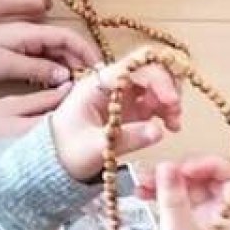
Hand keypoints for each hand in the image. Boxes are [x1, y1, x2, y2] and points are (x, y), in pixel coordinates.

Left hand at [0, 23, 102, 85]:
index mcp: (30, 31)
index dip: (88, 52)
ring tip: (78, 88)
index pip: (69, 36)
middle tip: (91, 85)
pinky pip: (41, 58)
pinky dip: (52, 69)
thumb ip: (38, 68)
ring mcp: (22, 42)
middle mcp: (30, 33)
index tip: (100, 70)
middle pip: (65, 44)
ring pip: (54, 52)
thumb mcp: (5, 65)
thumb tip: (66, 75)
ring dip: (68, 67)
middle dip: (81, 61)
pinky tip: (55, 84)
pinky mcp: (13, 51)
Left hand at [49, 49, 181, 181]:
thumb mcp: (94, 148)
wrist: (54, 161)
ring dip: (170, 98)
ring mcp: (123, 93)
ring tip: (173, 123)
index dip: (158, 79)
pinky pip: (156, 100)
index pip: (135, 67)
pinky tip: (170, 125)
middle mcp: (113, 82)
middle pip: (150, 69)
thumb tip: (159, 132)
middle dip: (168, 87)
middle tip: (175, 112)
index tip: (171, 102)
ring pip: (157, 82)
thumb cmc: (66, 151)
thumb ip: (127, 139)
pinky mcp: (131, 108)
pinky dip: (167, 109)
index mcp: (99, 83)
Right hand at [140, 156, 229, 229]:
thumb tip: (167, 166)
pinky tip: (144, 192)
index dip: (210, 165)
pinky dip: (163, 192)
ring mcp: (207, 218)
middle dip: (182, 172)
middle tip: (162, 172)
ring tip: (144, 182)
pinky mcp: (191, 222)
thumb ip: (172, 196)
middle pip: (210, 177)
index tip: (186, 166)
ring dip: (167, 180)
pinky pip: (179, 198)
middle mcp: (225, 215)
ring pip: (191, 186)